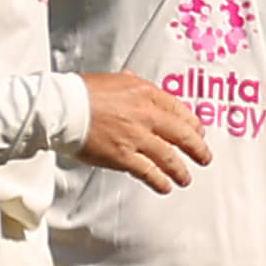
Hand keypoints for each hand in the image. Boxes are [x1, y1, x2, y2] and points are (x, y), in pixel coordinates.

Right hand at [78, 73, 209, 190]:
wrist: (61, 108)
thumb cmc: (82, 93)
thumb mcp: (113, 80)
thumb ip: (129, 82)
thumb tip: (134, 79)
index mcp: (146, 93)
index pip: (179, 110)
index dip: (193, 125)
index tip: (198, 133)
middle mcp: (146, 115)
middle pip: (182, 135)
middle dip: (197, 149)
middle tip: (204, 157)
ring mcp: (136, 137)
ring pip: (169, 157)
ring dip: (181, 170)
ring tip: (186, 178)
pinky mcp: (123, 156)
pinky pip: (148, 172)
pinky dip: (160, 181)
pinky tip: (165, 186)